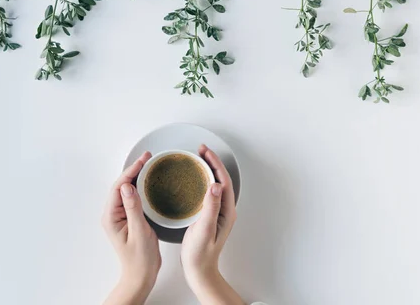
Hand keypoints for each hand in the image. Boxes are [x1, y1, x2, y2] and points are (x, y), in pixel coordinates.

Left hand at [102, 152, 160, 304]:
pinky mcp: (129, 218)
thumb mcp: (139, 231)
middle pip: (121, 185)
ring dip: (137, 176)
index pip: (119, 187)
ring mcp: (121, 216)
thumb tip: (127, 186)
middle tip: (148, 157)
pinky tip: (149, 182)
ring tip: (149, 164)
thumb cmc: (140, 258)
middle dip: (134, 170)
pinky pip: (133, 197)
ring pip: (127, 190)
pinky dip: (141, 187)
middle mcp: (113, 214)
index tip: (143, 161)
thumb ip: (133, 208)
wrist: (141, 275)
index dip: (130, 171)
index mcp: (112, 217)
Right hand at [181, 145, 243, 304]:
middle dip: (212, 162)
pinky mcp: (208, 215)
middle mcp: (224, 209)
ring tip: (197, 158)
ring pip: (214, 184)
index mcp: (226, 210)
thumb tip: (214, 185)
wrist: (199, 270)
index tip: (205, 152)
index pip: (223, 180)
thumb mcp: (204, 229)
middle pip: (220, 178)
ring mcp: (217, 212)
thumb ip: (210, 207)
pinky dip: (201, 180)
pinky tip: (193, 179)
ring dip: (207, 169)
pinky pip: (207, 191)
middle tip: (200, 149)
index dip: (215, 163)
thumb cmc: (201, 254)